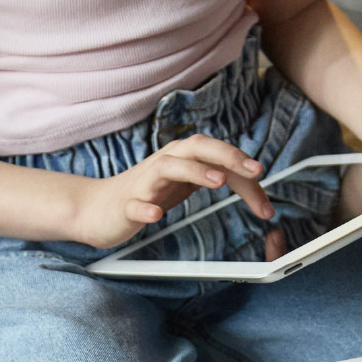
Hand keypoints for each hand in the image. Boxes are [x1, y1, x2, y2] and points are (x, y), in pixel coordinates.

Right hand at [72, 134, 271, 250]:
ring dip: (194, 171)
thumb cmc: (149, 192)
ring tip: (218, 180)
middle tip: (254, 170)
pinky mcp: (125, 204)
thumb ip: (216, 178)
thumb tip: (255, 181)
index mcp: (183, 157)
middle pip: (196, 147)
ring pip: (168, 167)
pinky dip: (146, 207)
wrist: (98, 209)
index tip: (264, 179)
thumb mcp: (186, 184)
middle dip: (227, 155)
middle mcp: (165, 162)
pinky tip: (157, 214)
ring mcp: (144, 182)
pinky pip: (135, 204)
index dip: (242, 164)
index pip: (217, 154)